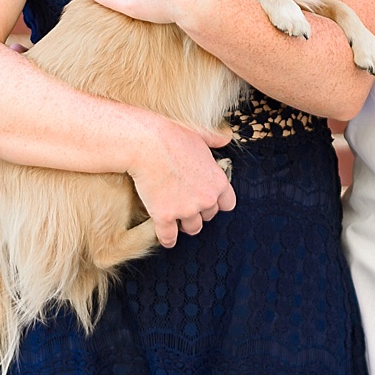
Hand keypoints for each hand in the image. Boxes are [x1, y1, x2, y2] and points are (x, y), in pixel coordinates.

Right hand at [127, 114, 235, 248]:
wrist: (147, 144)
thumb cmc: (172, 136)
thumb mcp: (200, 135)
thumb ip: (215, 140)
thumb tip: (226, 138)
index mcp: (218, 182)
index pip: (228, 204)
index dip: (217, 202)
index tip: (208, 200)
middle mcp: (206, 199)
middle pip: (209, 216)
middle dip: (200, 212)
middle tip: (188, 204)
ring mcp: (186, 210)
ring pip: (192, 228)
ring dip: (185, 225)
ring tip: (177, 219)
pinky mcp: (165, 217)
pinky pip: (168, 237)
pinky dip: (167, 239)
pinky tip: (166, 238)